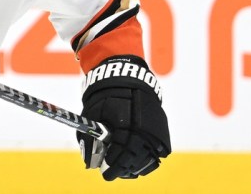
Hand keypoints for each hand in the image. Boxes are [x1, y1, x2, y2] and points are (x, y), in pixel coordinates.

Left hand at [78, 55, 170, 180]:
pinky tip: (135, 161)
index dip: (111, 166)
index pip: (120, 154)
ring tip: (123, 168)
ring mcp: (155, 131)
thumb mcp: (93, 114)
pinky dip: (146, 160)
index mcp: (125, 125)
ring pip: (147, 159)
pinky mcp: (161, 131)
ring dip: (134, 166)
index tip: (104, 172)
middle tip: (112, 172)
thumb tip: (89, 162)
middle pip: (134, 160)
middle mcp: (143, 130)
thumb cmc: (106, 96)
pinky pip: (156, 153)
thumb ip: (90, 139)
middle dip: (122, 168)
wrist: (127, 78)